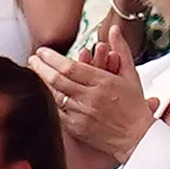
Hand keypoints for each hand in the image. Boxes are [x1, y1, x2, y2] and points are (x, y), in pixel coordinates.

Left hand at [29, 22, 157, 160]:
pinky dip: (49, 100)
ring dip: (41, 83)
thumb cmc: (134, 107)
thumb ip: (121, 49)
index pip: (70, 67)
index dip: (52, 58)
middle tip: (32, 59)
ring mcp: (81, 114)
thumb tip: (113, 30)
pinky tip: (43, 92)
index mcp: (103, 83)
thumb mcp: (131, 74)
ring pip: (54, 96)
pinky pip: (57, 111)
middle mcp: (90, 98)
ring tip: (33, 73)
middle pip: (56, 80)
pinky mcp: (76, 128)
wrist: (137, 138)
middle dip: (40, 67)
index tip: (42, 51)